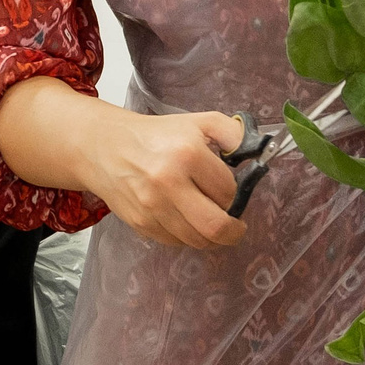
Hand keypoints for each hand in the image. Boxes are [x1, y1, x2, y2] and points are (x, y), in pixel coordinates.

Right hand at [87, 110, 246, 249]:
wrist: (106, 147)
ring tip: (211, 222)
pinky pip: (175, 242)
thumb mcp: (199, 122)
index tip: (232, 191)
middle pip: (215, 226)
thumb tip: (258, 152)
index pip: (228, 191)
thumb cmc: (158, 136)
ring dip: (210, 236)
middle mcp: (168, 182)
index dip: (235, 194)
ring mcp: (152, 207)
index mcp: (187, 154)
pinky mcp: (140, 223)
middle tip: (237, 227)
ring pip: (196, 240)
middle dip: (234, 232)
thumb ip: (234, 133)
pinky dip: (186, 236)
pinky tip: (186, 220)